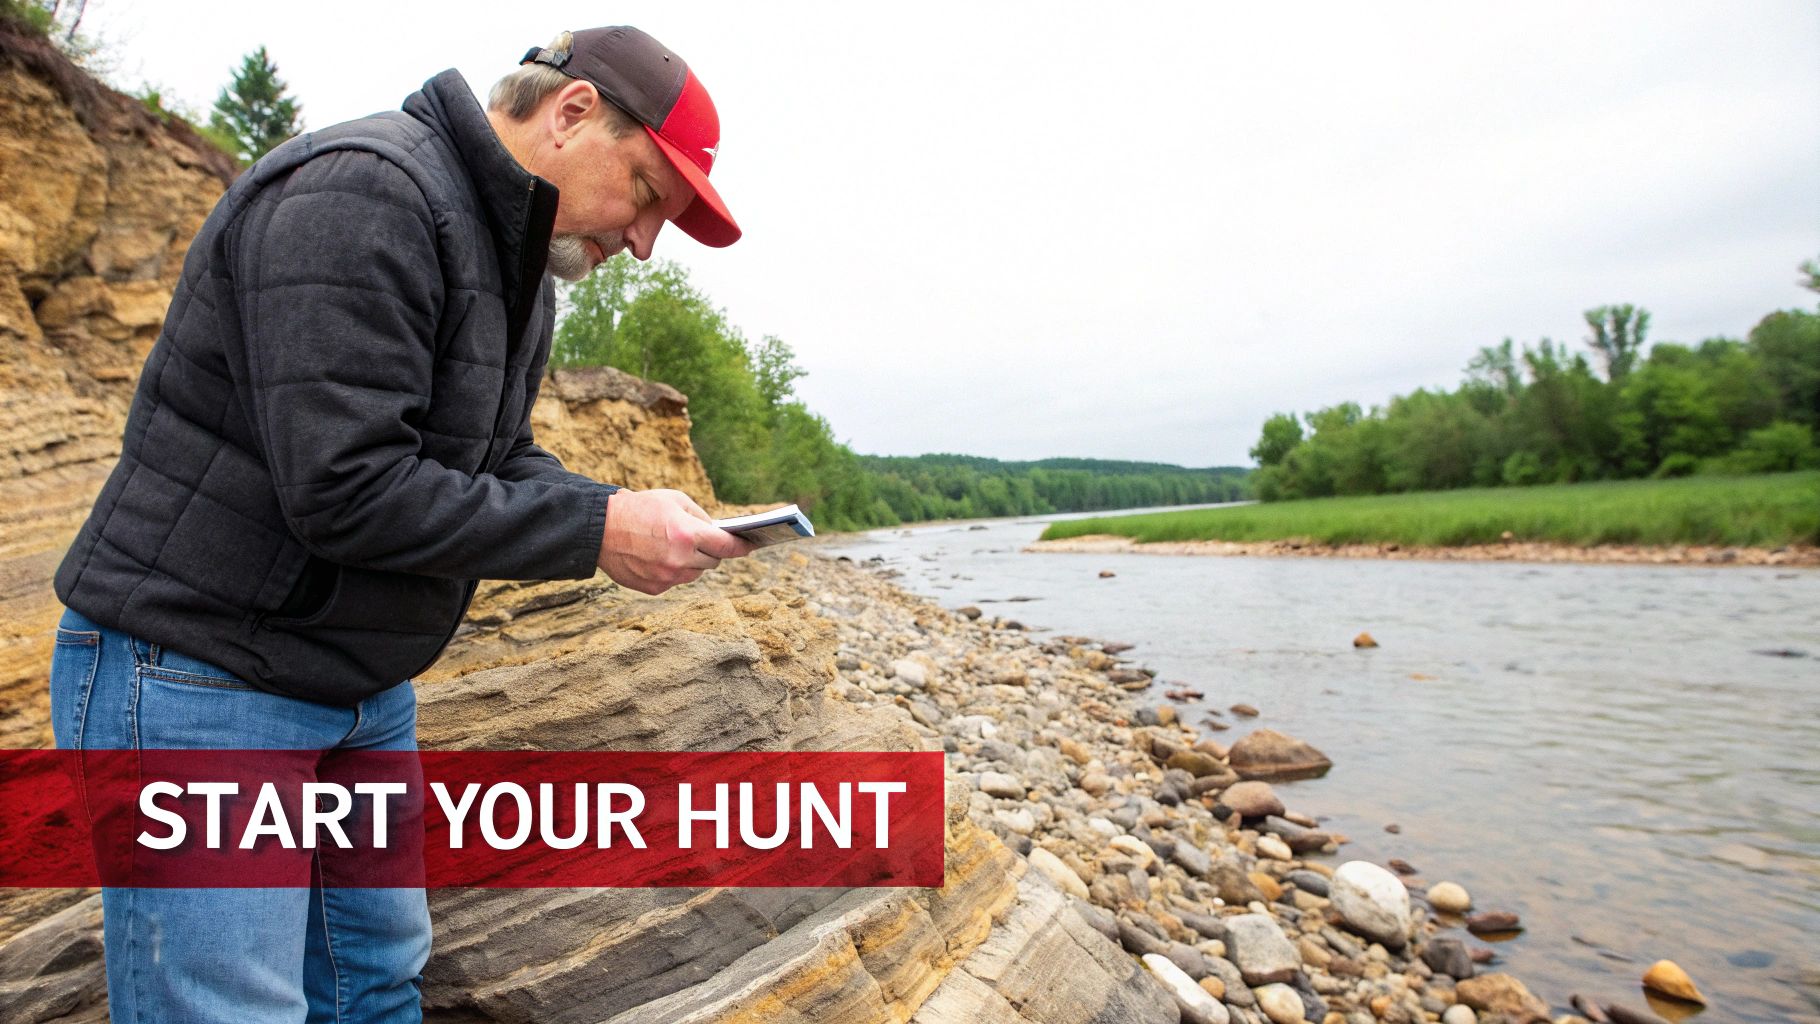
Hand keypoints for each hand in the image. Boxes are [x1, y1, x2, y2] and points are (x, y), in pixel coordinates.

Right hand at [597, 489, 755, 594]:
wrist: (601, 528)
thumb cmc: (640, 508)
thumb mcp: (675, 501)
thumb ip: (701, 518)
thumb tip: (718, 533)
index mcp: (687, 534)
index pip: (727, 546)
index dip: (742, 546)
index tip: (751, 546)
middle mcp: (680, 559)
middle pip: (713, 562)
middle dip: (710, 551)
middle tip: (700, 540)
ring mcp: (668, 577)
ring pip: (695, 574)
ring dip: (692, 562)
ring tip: (673, 546)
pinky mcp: (655, 588)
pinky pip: (676, 581)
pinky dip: (673, 571)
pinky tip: (657, 557)